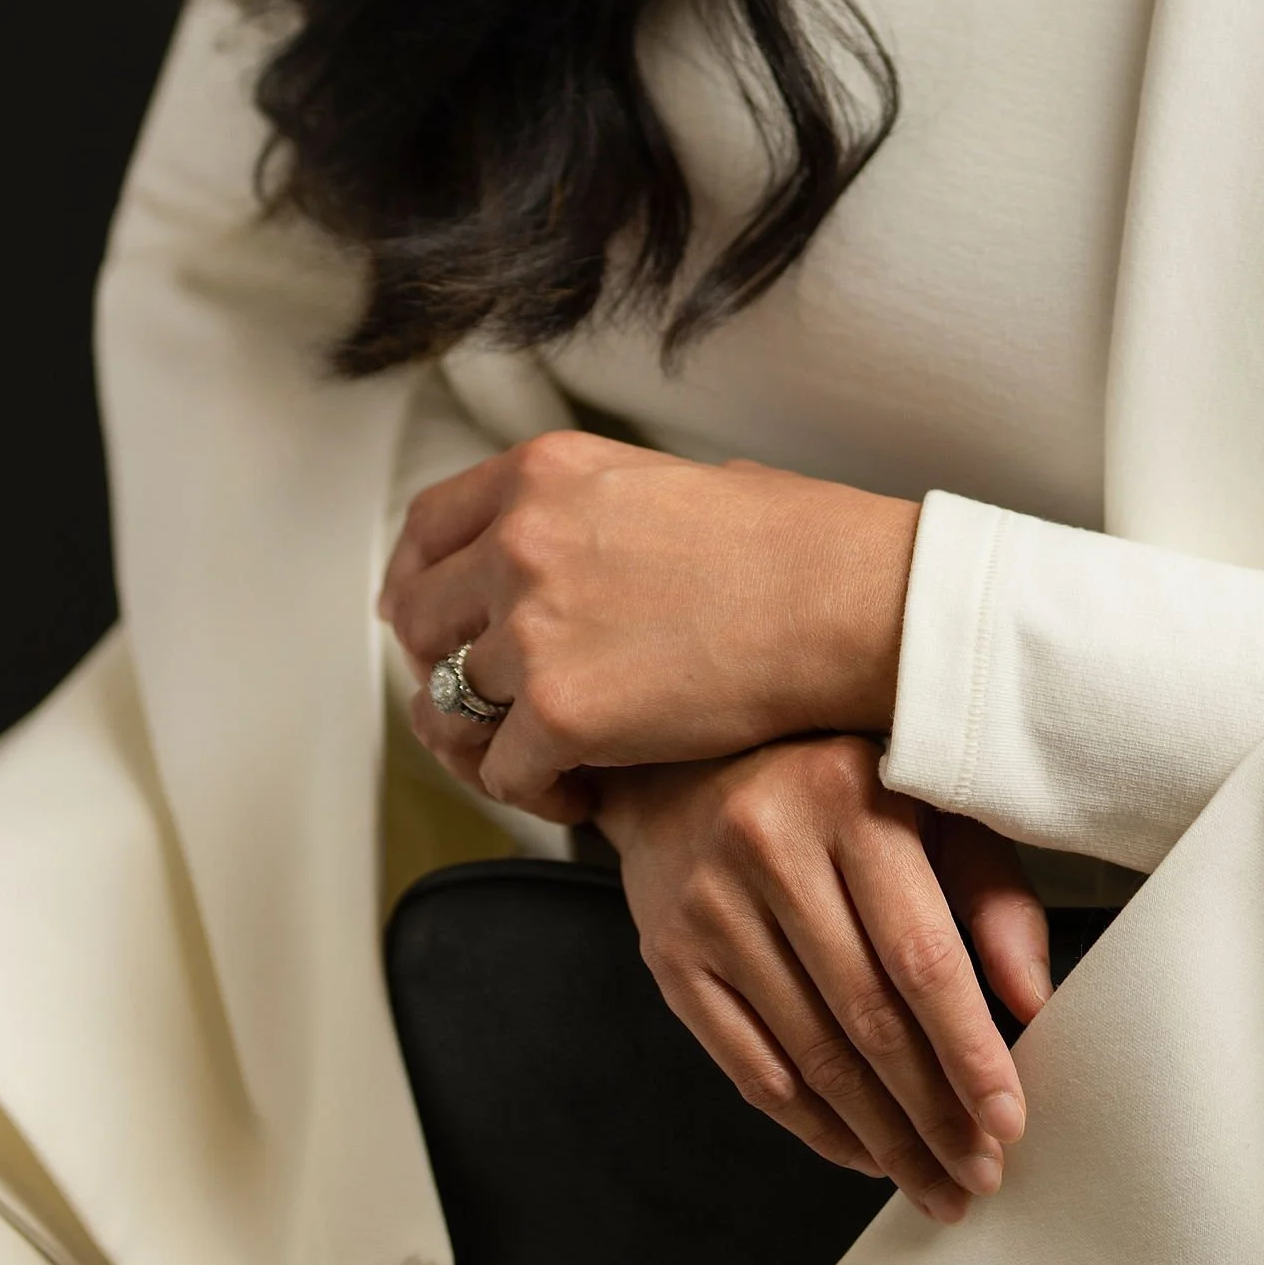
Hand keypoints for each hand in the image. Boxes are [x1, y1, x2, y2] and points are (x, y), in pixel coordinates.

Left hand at [379, 430, 918, 817]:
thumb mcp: (666, 482)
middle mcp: (520, 540)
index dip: (416, 580)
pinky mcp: (557, 712)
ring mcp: (531, 628)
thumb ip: (591, 511)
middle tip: (488, 703)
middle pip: (417, 619)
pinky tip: (585, 789)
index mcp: (547, 472)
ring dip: (494, 738)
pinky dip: (538, 792)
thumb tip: (567, 551)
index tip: (428, 615)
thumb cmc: (792, 542)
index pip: (426, 526)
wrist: (847, 598)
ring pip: (454, 705)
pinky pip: (503, 774)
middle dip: (444, 667)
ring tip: (549, 755)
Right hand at [600, 737, 1051, 1223]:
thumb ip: (988, 888)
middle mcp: (770, 848)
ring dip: (882, 1137)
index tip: (1007, 1118)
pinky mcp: (671, 960)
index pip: (919, 952)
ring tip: (933, 1181)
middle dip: (933, 1114)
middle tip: (978, 1173)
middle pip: (867, 1017)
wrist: (679, 763)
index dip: (967, 1048)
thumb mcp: (923, 799)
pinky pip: (752, 1070)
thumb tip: (1032, 999)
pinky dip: (815, 1127)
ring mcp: (710, 908)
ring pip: (813, 1056)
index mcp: (847, 795)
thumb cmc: (830, 781)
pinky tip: (863, 1152)